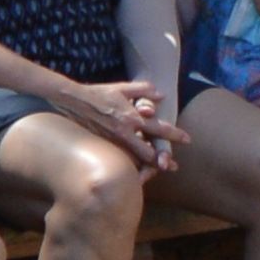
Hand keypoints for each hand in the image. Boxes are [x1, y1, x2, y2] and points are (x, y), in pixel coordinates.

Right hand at [58, 74, 180, 170]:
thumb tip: (161, 95)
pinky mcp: (102, 147)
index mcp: (132, 117)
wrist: (71, 101)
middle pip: (149, 152)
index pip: (158, 128)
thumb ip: (143, 90)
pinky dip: (128, 166)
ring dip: (146, 166)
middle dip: (162, 160)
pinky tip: (134, 171)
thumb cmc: (98, 93)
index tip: (187, 139)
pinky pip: (118, 160)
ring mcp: (112, 142)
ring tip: (156, 171)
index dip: (174, 135)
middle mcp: (124, 132)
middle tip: (173, 166)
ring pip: (133, 160)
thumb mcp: (122, 88)